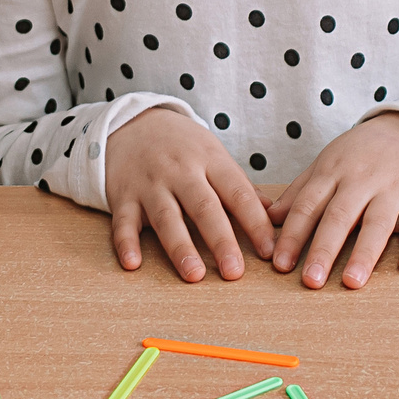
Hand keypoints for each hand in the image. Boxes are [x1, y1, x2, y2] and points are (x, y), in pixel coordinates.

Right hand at [103, 108, 276, 281]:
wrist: (133, 122)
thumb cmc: (182, 146)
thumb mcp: (214, 155)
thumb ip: (240, 185)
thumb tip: (274, 213)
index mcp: (210, 160)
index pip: (237, 193)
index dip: (254, 222)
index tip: (268, 251)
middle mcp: (181, 172)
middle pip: (204, 208)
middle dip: (221, 240)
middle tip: (234, 272)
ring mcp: (151, 184)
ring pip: (167, 218)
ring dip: (180, 248)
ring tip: (194, 275)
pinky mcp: (123, 195)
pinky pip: (123, 221)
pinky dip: (126, 242)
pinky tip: (132, 264)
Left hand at [267, 113, 398, 289]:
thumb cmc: (362, 154)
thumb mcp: (328, 162)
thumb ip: (300, 191)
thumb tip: (271, 219)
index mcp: (333, 171)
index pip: (308, 206)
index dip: (293, 235)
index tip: (280, 264)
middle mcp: (361, 180)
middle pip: (340, 216)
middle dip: (324, 249)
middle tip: (310, 281)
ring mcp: (393, 189)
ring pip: (377, 223)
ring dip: (364, 254)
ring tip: (351, 281)